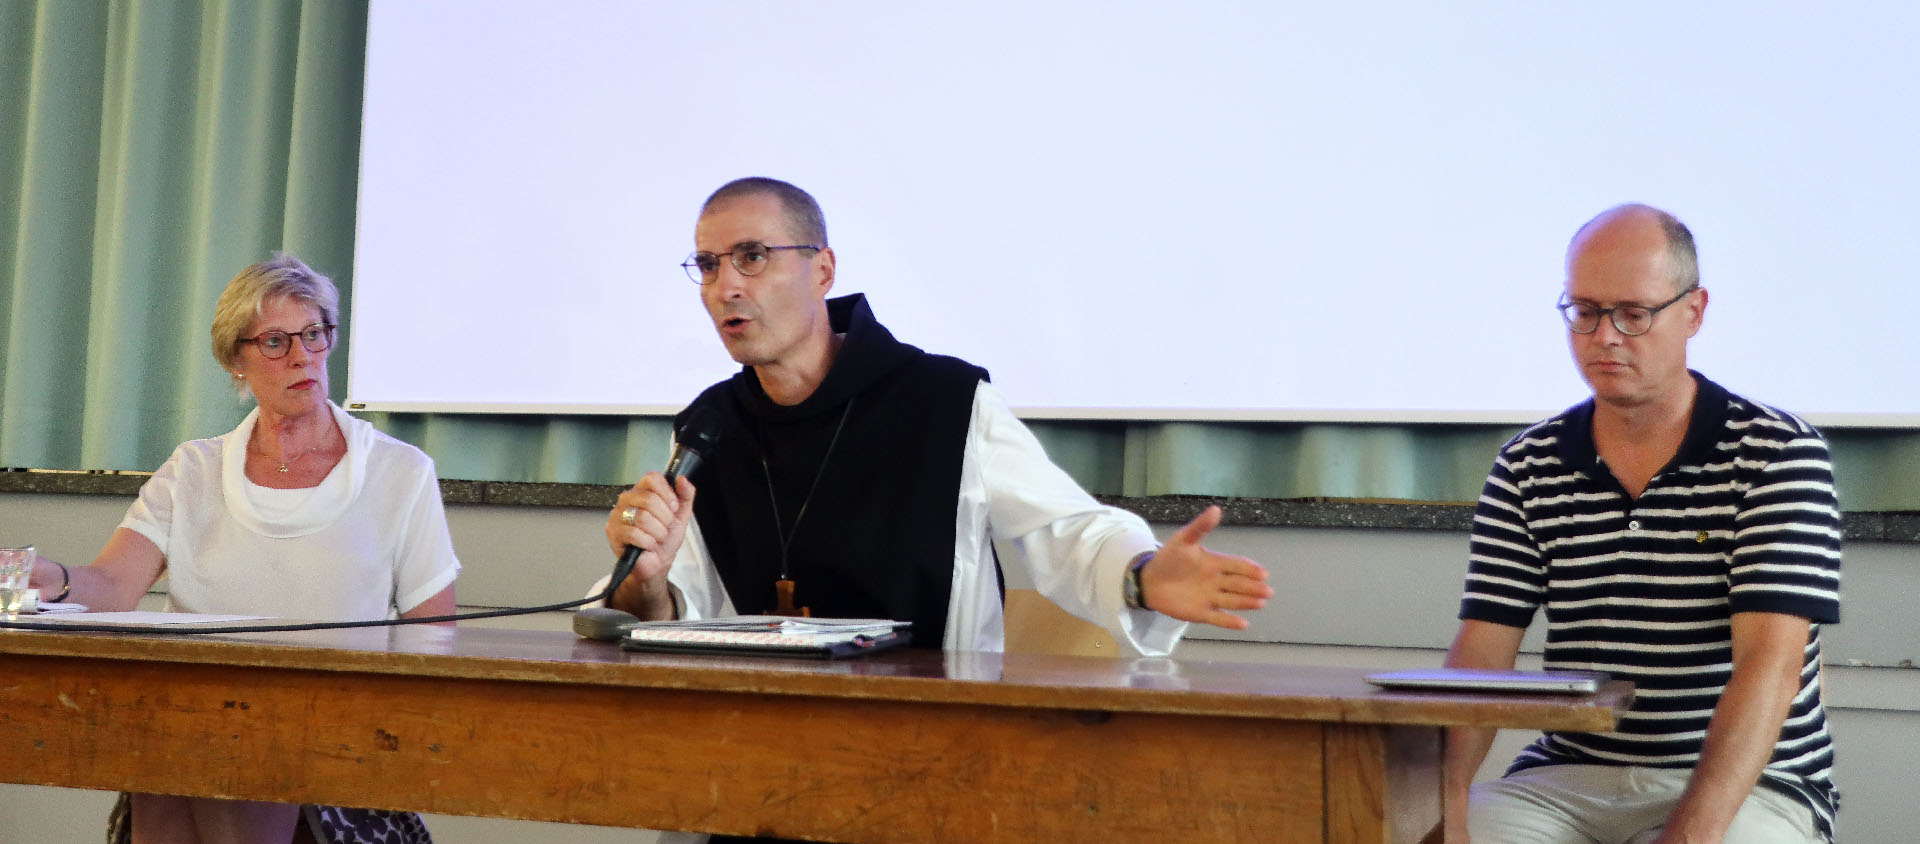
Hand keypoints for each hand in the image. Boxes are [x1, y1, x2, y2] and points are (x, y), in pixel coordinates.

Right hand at [604, 472, 695, 603]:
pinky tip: (648, 544)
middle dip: (665, 518)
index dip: (667, 493)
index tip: (673, 507)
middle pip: (649, 499)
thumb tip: (682, 480)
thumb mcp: (682, 515)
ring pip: (642, 517)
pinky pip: (634, 534)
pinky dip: (647, 542)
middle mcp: (628, 500)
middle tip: (665, 527)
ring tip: (657, 537)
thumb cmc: (666, 538)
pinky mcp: (613, 532)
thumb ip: (686, 495)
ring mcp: (618, 515)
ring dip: (657, 532)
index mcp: (643, 491)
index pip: (652, 478)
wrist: (658, 562)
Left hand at [1139, 506, 1270, 629]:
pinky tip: (1244, 624)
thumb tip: (1215, 509)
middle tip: (1268, 591)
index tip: (1263, 573)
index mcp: (1213, 563)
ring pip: (1232, 600)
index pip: (1236, 566)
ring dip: (1246, 602)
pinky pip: (1218, 618)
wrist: (1148, 580)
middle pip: (1238, 584)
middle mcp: (1215, 581)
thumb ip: (1200, 527)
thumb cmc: (1168, 559)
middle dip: (1254, 588)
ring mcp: (1209, 597)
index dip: (1249, 569)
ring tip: (1261, 603)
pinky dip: (1230, 621)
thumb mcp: (1184, 540)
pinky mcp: (1200, 613)